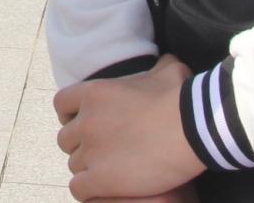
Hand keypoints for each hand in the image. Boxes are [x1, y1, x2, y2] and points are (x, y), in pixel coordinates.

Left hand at [54, 55, 205, 200]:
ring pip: (74, 165)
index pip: (61, 105)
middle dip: (80, 146)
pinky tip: (105, 189)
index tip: (83, 124)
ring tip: (109, 172)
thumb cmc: (182, 98)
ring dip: (89, 169)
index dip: (70, 116)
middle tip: (102, 152)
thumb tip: (165, 64)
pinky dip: (89, 190)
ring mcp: (92, 152)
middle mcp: (86, 122)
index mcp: (94, 94)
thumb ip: (157, 67)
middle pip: (66, 139)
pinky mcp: (102, 179)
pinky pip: (80, 189)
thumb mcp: (168, 71)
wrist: (192, 128)